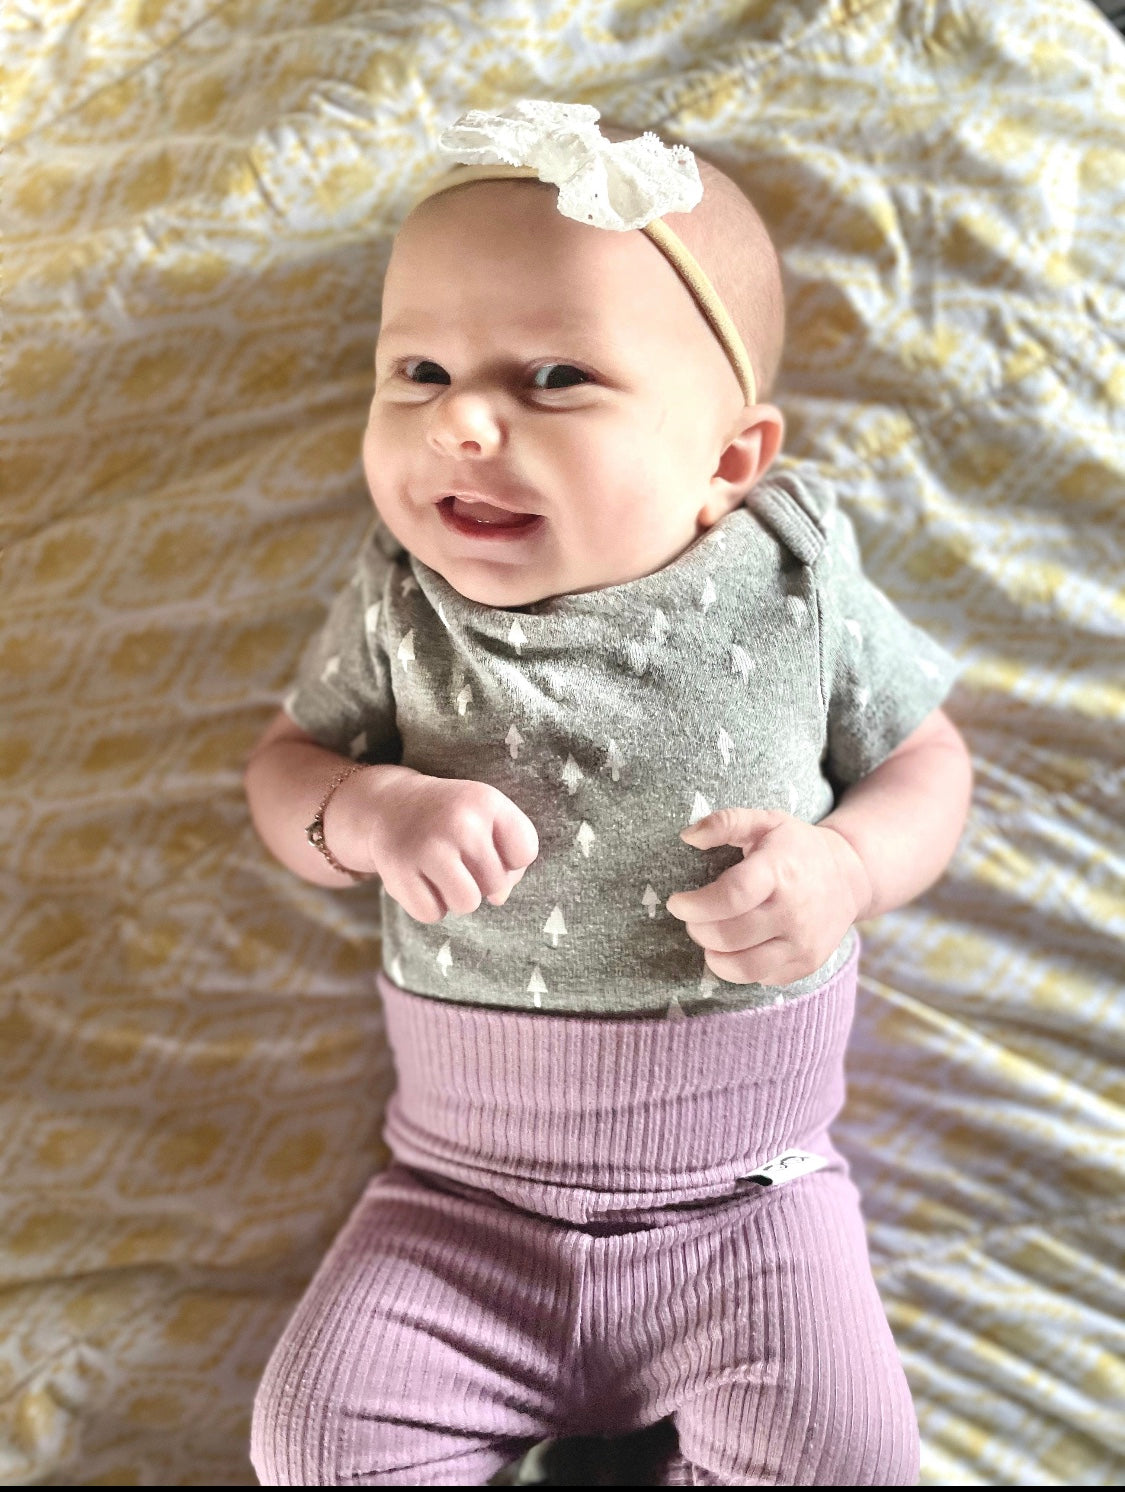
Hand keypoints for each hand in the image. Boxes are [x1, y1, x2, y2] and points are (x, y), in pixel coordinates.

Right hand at [353, 772, 538, 922]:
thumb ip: (508, 855)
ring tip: (443, 872)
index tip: (491, 847)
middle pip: (496, 884)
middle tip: (459, 858)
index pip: (525, 853)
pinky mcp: (400, 872)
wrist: (390, 805)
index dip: (512, 859)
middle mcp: (459, 823)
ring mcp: (428, 849)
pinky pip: (432, 914)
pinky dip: (428, 904)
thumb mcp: (486, 815)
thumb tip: (498, 899)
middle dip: (482, 880)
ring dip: (457, 896)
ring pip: (467, 904)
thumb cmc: (450, 816)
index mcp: (486, 801)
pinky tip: (421, 879)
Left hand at [664, 809, 870, 984]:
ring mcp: (802, 943)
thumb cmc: (796, 847)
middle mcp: (794, 911)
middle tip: (695, 917)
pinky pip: (759, 978)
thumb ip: (725, 822)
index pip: (731, 897)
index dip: (696, 905)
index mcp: (780, 871)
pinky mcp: (806, 965)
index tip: (678, 902)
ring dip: (713, 954)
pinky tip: (739, 945)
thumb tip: (687, 836)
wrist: (850, 877)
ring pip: (741, 967)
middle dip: (698, 929)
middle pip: (728, 936)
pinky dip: (738, 966)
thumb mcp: (765, 821)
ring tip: (711, 935)